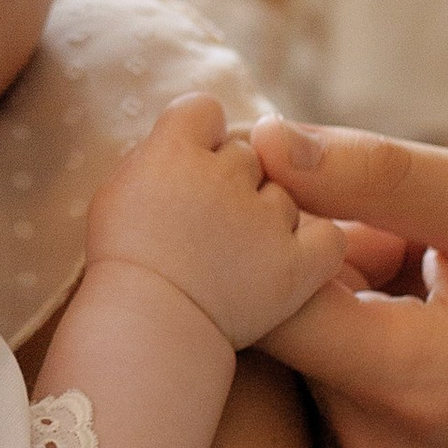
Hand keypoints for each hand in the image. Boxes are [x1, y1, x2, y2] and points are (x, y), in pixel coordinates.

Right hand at [86, 95, 347, 349]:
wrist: (143, 337)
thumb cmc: (122, 269)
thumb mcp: (120, 194)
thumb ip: (162, 155)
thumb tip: (196, 137)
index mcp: (175, 150)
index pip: (203, 110)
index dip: (201, 138)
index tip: (191, 169)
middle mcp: (226, 174)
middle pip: (248, 155)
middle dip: (236, 182)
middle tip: (211, 228)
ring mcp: (267, 218)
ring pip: (285, 197)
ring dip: (271, 220)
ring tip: (237, 262)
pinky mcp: (300, 263)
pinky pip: (327, 238)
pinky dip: (315, 251)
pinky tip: (291, 270)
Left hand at [248, 119, 447, 447]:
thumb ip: (377, 174)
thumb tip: (265, 142)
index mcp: (413, 382)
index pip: (266, 297)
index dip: (271, 229)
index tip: (316, 191)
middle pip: (271, 333)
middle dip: (310, 270)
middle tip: (394, 245)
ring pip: (286, 372)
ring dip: (326, 317)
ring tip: (414, 298)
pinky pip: (307, 414)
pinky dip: (338, 366)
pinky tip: (408, 347)